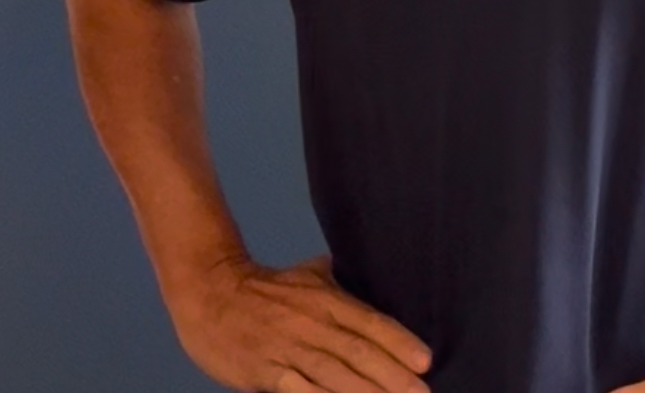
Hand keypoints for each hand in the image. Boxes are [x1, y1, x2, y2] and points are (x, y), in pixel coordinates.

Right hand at [170, 252, 432, 391]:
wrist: (212, 294)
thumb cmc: (266, 288)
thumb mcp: (309, 274)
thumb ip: (341, 282)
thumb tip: (373, 275)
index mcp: (327, 300)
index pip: (370, 323)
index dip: (399, 342)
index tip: (425, 360)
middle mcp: (313, 325)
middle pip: (358, 353)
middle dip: (392, 376)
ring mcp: (290, 351)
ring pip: (334, 376)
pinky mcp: (268, 374)